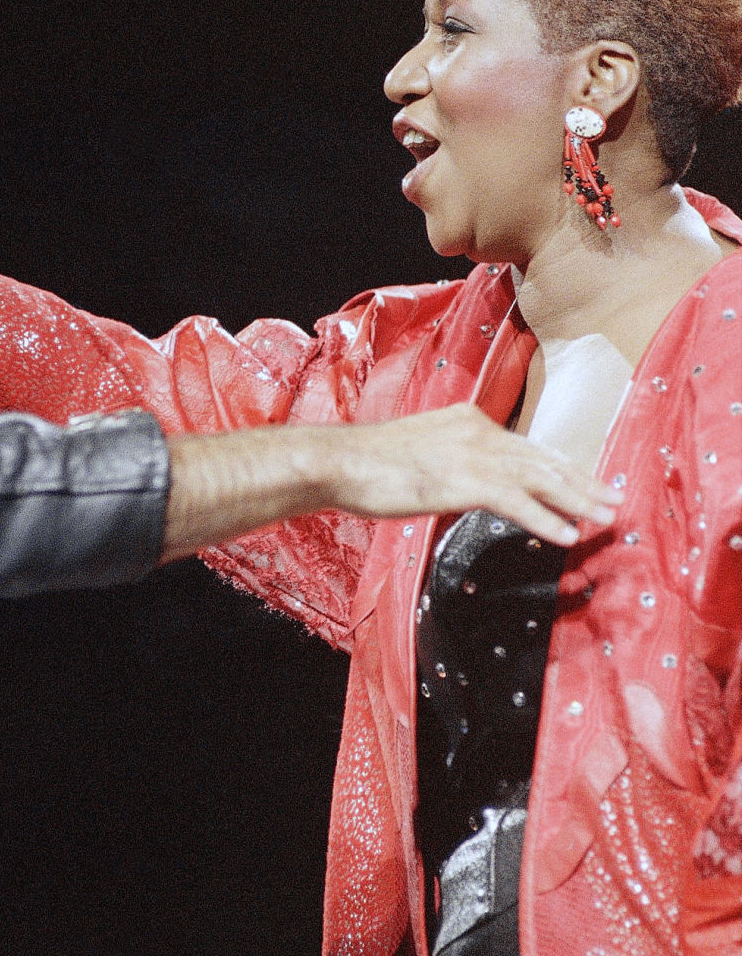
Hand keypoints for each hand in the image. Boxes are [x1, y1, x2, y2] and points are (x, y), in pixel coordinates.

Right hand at [163, 404, 618, 561]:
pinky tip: (567, 534)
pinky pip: (516, 502)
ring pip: (538, 478)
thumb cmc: (369, 465)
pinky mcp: (463, 480)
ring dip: (576, 500)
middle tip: (614, 498)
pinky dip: (545, 518)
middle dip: (581, 481)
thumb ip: (451, 463)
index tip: (585, 482)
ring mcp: (471, 453)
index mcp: (468, 420)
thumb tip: (467, 485)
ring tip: (604, 517)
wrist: (341, 461)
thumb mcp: (419, 455)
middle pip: (541, 459)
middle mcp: (477, 430)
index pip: (524, 447)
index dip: (559, 467)